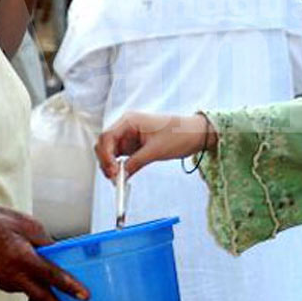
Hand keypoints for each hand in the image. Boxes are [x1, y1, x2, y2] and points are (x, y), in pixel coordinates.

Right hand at [0, 204, 88, 300]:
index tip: (84, 295)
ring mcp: (7, 282)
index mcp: (21, 256)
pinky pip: (27, 286)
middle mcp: (14, 274)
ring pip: (36, 293)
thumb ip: (45, 241)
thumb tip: (59, 251)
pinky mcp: (5, 285)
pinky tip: (39, 276)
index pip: (50, 274)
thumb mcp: (26, 224)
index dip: (68, 285)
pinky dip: (37, 284)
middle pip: (42, 298)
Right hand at [95, 112, 217, 177]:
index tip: (112, 171)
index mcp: (129, 120)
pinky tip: (123, 176)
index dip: (106, 155)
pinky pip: (121, 156)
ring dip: (111, 165)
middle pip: (105, 144)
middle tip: (114, 178)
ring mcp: (130, 136)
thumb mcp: (156, 151)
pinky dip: (120, 166)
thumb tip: (120, 176)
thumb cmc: (179, 135)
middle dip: (106, 161)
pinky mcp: (135, 145)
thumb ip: (135, 163)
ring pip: (111, 151)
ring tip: (119, 180)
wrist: (195, 134)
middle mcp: (126, 126)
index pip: (107, 137)